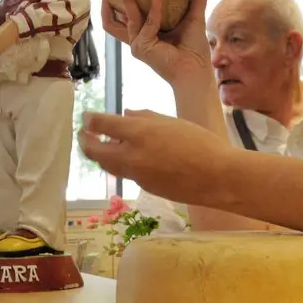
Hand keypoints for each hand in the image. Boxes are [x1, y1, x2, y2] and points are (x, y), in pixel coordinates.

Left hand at [78, 109, 237, 204]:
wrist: (217, 178)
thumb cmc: (201, 143)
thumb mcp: (173, 122)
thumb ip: (146, 117)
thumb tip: (126, 114)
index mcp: (139, 133)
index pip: (102, 125)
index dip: (90, 120)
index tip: (87, 118)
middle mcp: (131, 155)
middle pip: (95, 151)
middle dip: (85, 142)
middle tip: (84, 135)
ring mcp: (136, 175)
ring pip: (108, 165)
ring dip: (100, 155)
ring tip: (102, 146)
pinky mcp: (145, 187)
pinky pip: (126, 173)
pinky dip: (120, 163)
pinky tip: (130, 157)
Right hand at [102, 0, 212, 87]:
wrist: (196, 68)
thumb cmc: (194, 47)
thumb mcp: (193, 15)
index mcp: (146, 34)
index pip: (124, 19)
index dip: (116, 5)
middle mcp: (139, 39)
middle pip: (116, 20)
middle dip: (114, 1)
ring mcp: (138, 44)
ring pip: (128, 17)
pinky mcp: (142, 47)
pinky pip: (147, 22)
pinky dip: (154, 9)